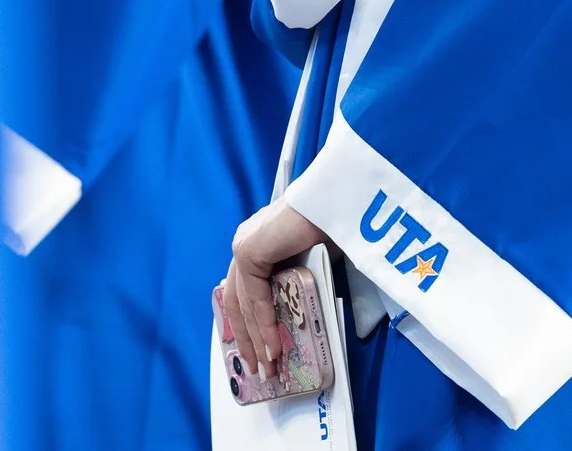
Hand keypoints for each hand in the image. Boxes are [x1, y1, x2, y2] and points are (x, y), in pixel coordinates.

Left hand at [214, 200, 328, 380]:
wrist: (335, 203)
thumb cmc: (332, 227)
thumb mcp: (309, 263)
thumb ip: (294, 283)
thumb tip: (294, 319)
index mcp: (256, 243)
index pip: (242, 291)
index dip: (248, 325)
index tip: (257, 352)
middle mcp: (244, 243)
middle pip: (236, 301)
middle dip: (247, 339)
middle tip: (259, 369)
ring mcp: (243, 246)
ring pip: (243, 303)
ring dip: (257, 339)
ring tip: (269, 366)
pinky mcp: (249, 251)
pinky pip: (254, 296)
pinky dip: (264, 324)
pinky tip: (274, 345)